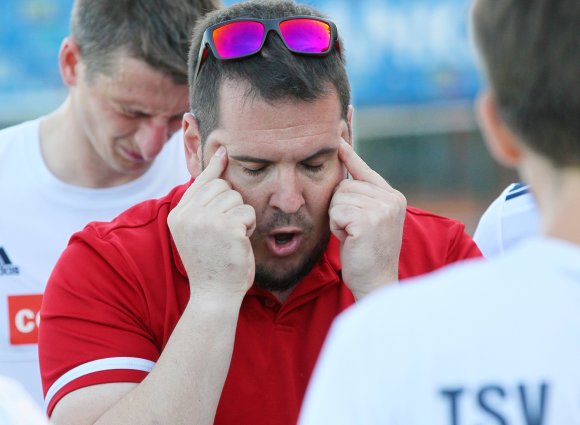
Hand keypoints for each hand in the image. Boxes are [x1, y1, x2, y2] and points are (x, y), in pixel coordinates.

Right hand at [168, 146, 255, 300]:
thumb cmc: (210, 262)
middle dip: (231, 205)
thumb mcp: (197, 230)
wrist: (214, 294)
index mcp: (177, 214)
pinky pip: (247, 212)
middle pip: (222, 186)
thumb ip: (201, 204)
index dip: (215, 167)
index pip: (200, 182)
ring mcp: (206, 220)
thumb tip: (217, 167)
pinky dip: (248, 227)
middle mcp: (188, 214)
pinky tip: (238, 243)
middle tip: (226, 230)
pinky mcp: (226, 227)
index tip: (224, 150)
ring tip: (231, 238)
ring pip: (236, 198)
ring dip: (240, 217)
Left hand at [329, 140, 405, 299]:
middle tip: (354, 231)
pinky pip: (336, 212)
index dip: (349, 151)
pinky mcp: (368, 219)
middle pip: (343, 186)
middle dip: (339, 209)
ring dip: (338, 219)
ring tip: (353, 236)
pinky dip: (336, 227)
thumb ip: (360, 196)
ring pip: (337, 199)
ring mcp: (382, 208)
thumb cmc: (366, 253)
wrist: (376, 282)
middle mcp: (391, 198)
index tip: (342, 127)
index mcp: (392, 196)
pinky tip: (351, 240)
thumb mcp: (367, 218)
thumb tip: (344, 170)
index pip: (364, 168)